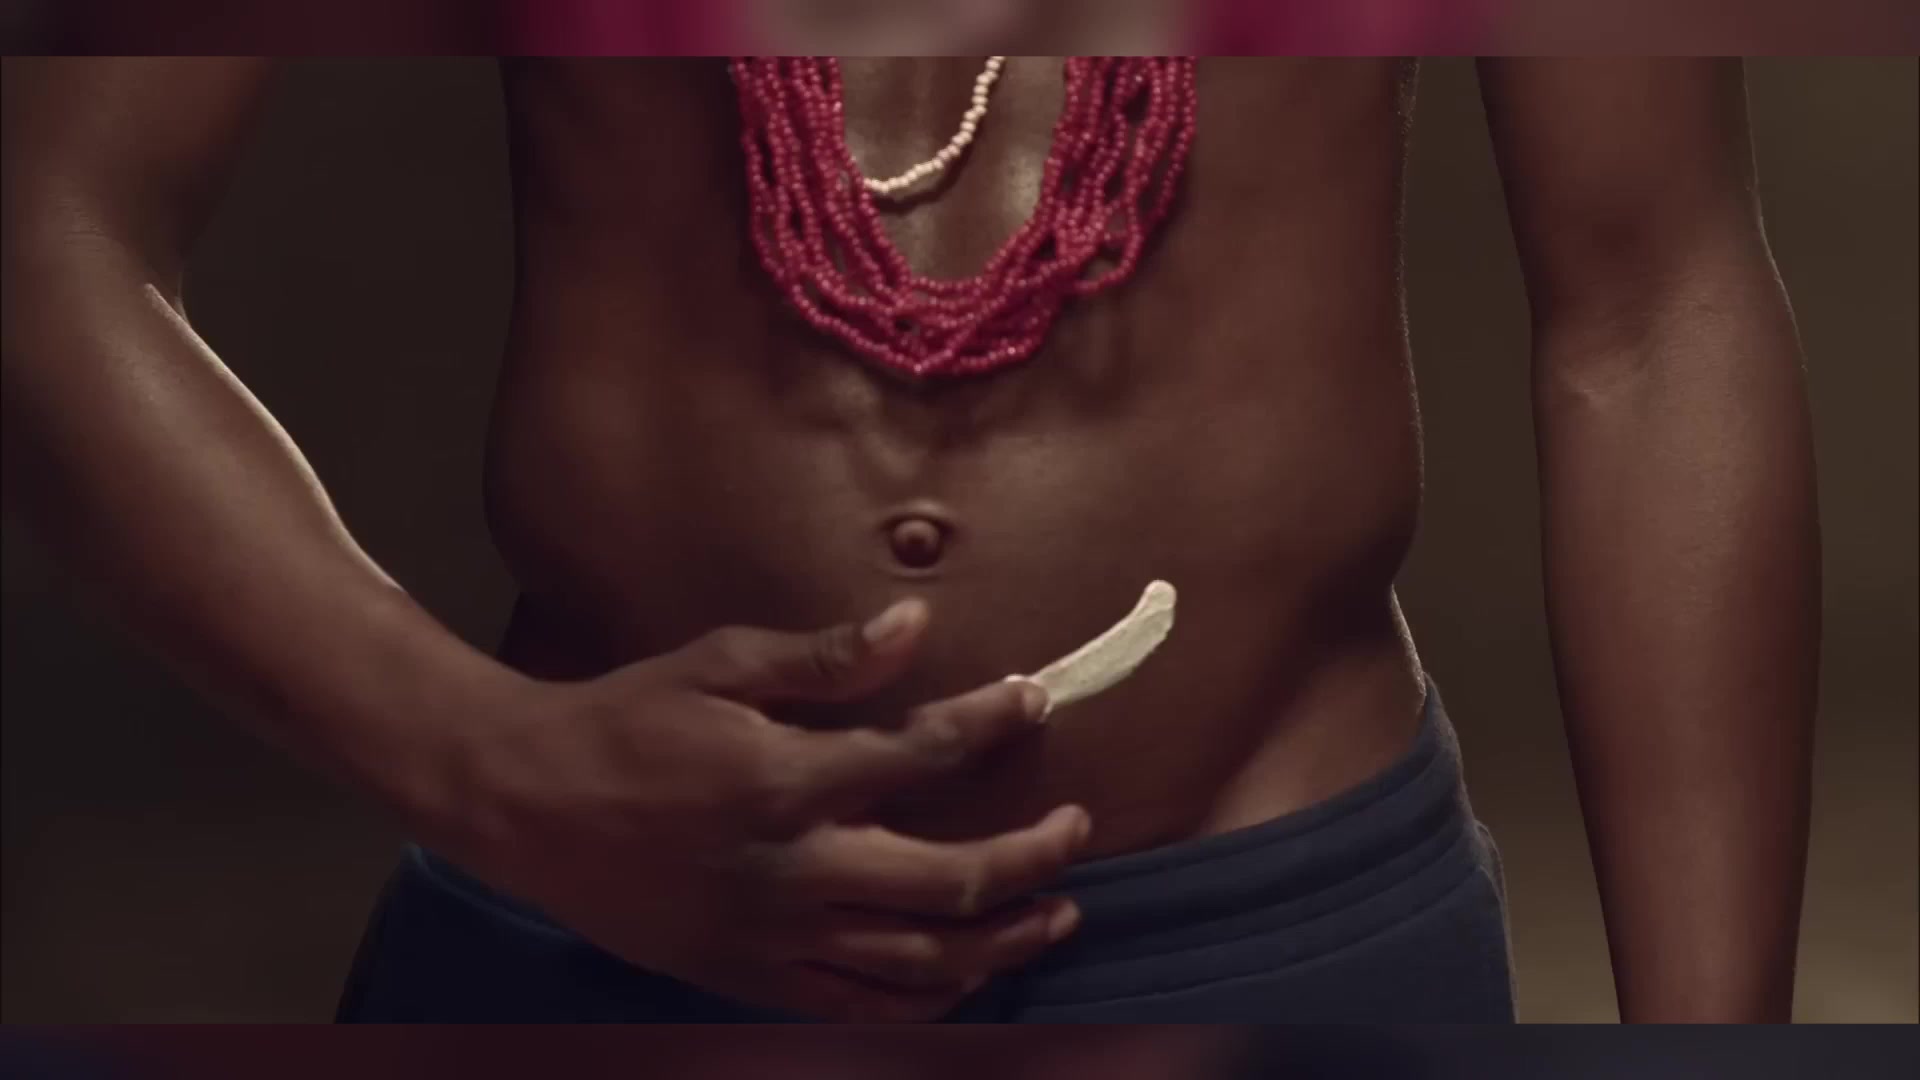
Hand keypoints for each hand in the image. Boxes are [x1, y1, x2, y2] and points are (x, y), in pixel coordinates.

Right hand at [413, 598, 1091, 1021]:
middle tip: (1076, 830)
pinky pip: (858, 1008)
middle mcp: (793, 870)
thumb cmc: (625, 719)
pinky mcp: (749, 976)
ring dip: (1002, 941)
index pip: (924, 754)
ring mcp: (773, 936)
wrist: (527, 803)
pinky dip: (925, 1000)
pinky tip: (967, 978)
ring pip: (918, 962)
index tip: (1031, 701)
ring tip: (1055, 916)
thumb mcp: (718, 664)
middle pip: (950, 881)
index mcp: (788, 780)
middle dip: (1032, 857)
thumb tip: (917, 624)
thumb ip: (826, 657)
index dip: (992, 721)